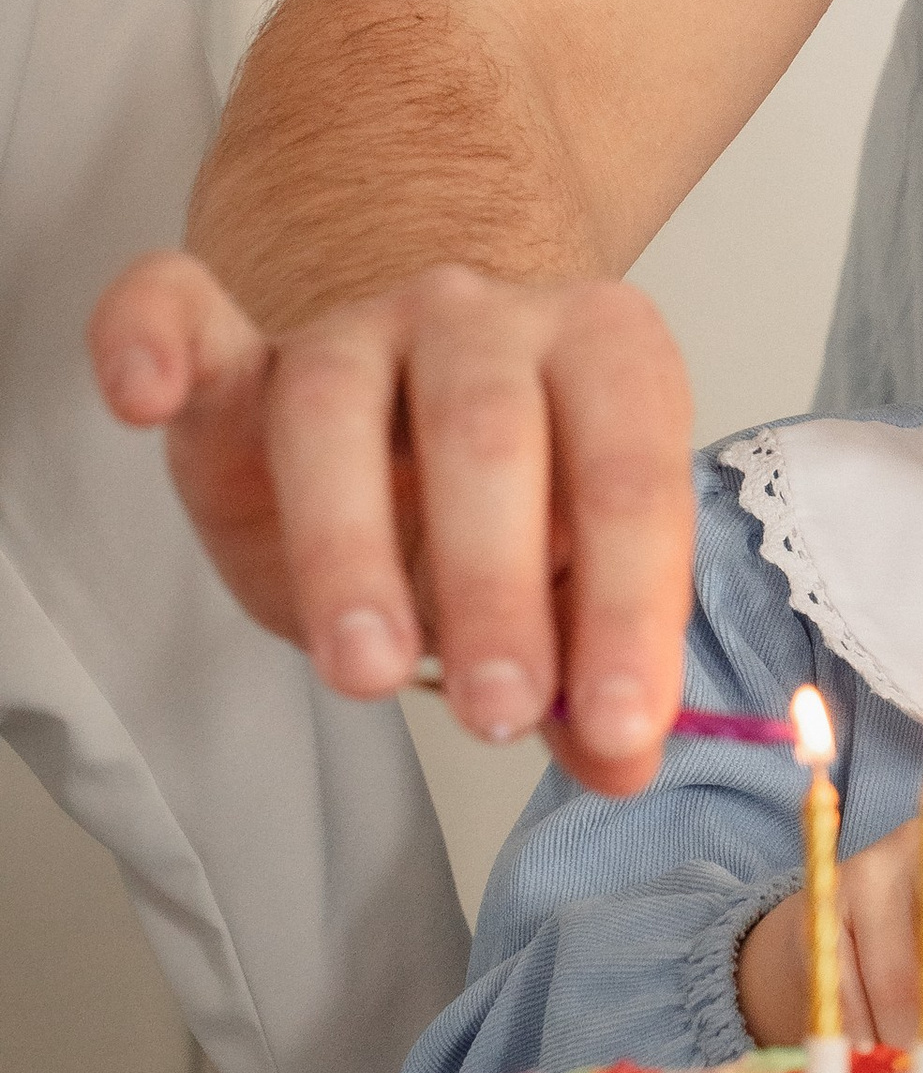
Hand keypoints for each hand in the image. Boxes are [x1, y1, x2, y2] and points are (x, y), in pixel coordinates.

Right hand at [87, 247, 696, 795]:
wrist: (417, 415)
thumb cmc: (509, 511)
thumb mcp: (565, 590)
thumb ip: (598, 663)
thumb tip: (623, 761)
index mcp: (607, 355)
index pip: (631, 477)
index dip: (630, 607)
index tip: (619, 729)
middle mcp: (485, 318)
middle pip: (487, 433)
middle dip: (496, 586)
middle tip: (499, 713)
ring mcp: (358, 325)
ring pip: (336, 410)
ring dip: (349, 550)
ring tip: (368, 671)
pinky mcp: (241, 354)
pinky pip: (183, 312)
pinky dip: (151, 336)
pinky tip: (140, 395)